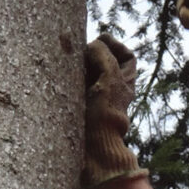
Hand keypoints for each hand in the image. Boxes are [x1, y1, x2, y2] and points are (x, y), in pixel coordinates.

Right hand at [83, 33, 146, 188]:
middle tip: (81, 49)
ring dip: (80, 64)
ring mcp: (95, 98)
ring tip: (71, 60)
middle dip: (94, 53)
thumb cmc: (104, 114)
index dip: (114, 45)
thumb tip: (92, 44)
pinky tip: (63, 75)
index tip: (100, 41)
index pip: (125, 57)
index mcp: (124, 83)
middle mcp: (112, 89)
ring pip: (88, 72)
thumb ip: (103, 56)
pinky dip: (71, 77)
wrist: (92, 147)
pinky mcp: (80, 105)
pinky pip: (76, 85)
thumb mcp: (109, 78)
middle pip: (106, 62)